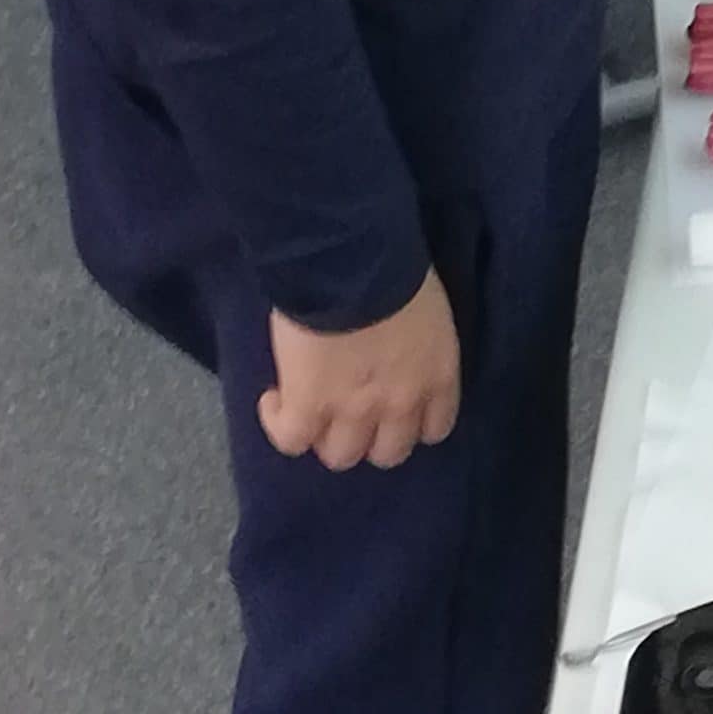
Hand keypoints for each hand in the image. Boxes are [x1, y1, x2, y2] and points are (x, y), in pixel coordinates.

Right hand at [259, 268, 460, 470]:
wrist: (352, 257)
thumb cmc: (395, 264)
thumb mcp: (427, 309)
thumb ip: (416, 342)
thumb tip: (392, 345)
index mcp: (437, 375)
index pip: (434, 427)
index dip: (410, 422)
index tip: (393, 406)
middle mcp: (401, 403)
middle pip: (388, 452)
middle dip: (370, 436)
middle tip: (349, 410)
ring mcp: (353, 411)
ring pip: (340, 456)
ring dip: (325, 435)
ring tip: (310, 407)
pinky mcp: (307, 408)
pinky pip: (291, 440)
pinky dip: (280, 423)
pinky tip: (275, 399)